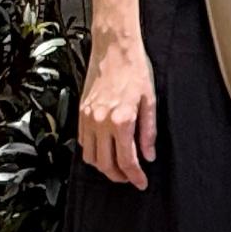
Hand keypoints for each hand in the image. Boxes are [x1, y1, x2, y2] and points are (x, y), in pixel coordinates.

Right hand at [76, 39, 156, 188]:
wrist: (114, 49)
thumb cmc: (134, 69)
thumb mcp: (149, 101)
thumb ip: (149, 132)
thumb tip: (148, 155)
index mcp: (121, 120)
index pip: (126, 160)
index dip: (135, 176)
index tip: (141, 182)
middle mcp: (101, 122)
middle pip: (105, 164)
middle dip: (119, 176)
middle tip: (130, 178)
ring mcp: (88, 118)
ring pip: (90, 156)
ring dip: (104, 167)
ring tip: (118, 167)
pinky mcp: (81, 112)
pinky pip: (83, 142)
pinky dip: (93, 152)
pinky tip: (105, 149)